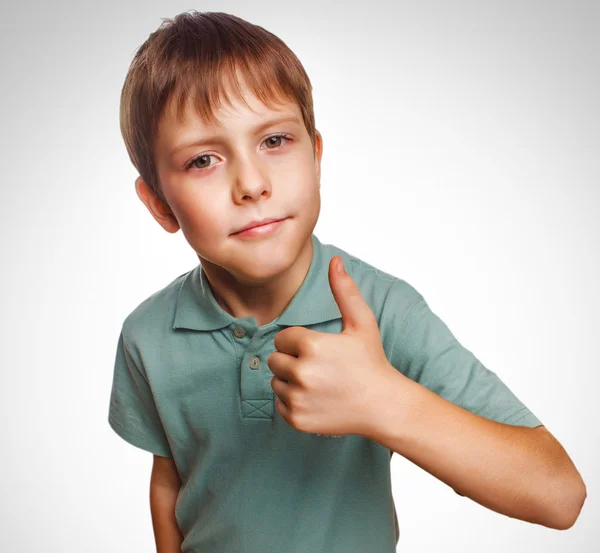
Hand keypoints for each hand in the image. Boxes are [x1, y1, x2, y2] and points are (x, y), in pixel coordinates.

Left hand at [268, 256, 395, 437]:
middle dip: (292, 360)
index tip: (320, 350)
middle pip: (275, 360)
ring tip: (319, 383)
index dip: (299, 343)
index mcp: (311, 345)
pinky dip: (292, 401)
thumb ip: (344, 291)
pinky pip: (279, 404)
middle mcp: (300, 372)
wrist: (382, 405)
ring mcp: (298, 398)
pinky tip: (316, 399)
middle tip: (319, 367)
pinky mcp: (297, 419)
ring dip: (290, 381)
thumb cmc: (371, 362)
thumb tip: (335, 261)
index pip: (282, 338)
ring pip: (276, 382)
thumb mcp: (362, 323)